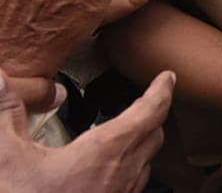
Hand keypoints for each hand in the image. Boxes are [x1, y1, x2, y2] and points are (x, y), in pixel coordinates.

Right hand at [0, 66, 172, 192]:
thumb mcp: (6, 156)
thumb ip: (8, 111)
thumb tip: (2, 79)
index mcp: (105, 152)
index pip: (149, 112)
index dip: (161, 91)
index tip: (167, 77)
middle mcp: (121, 176)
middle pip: (154, 136)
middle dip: (153, 115)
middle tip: (148, 102)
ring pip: (145, 164)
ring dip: (142, 144)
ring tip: (129, 134)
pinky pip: (132, 188)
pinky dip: (128, 171)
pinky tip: (107, 173)